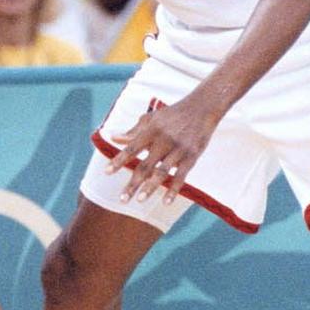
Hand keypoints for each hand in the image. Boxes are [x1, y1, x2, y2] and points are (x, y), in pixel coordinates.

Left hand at [105, 94, 219, 204]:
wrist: (202, 107)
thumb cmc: (172, 114)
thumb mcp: (151, 118)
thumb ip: (133, 131)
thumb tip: (113, 138)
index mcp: (151, 131)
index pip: (131, 148)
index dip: (119, 160)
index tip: (106, 173)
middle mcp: (163, 140)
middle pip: (145, 165)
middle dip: (133, 183)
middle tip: (122, 199)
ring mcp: (178, 149)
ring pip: (161, 172)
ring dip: (150, 187)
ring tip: (140, 201)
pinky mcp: (192, 156)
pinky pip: (181, 176)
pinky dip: (174, 190)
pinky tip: (166, 202)